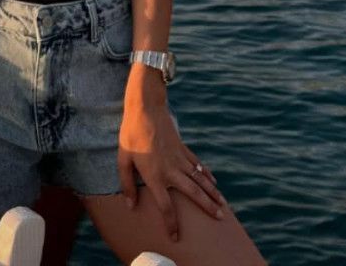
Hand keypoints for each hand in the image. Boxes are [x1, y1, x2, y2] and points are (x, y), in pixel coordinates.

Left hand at [117, 78, 226, 242]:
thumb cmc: (131, 134)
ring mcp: (179, 158)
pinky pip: (197, 164)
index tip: (177, 237)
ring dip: (212, 193)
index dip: (172, 224)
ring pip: (200, 179)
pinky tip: (213, 181)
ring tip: (222, 205)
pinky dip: (206, 173)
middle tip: (219, 218)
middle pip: (193, 193)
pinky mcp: (183, 147)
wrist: (146, 108)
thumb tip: (130, 206)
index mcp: (155, 176)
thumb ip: (126, 184)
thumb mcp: (123, 159)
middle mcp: (171, 170)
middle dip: (207, 207)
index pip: (166, 206)